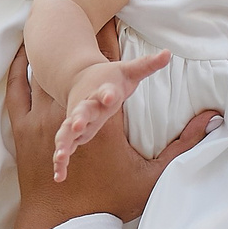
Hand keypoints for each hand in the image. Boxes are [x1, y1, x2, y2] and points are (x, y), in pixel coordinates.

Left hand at [6, 35, 217, 228]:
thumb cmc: (107, 203)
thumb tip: (211, 119)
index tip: (113, 18)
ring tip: (55, 29)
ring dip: (54, 54)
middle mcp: (70, 112)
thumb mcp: (151, 176)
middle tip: (88, 17)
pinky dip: (19, 71)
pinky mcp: (22, 129)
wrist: (60, 224)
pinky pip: (17, 91)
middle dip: (83, 41)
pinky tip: (22, 55)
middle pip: (75, 66)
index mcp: (103, 120)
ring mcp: (41, 119)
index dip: (111, 43)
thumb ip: (182, 145)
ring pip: (45, 74)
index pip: (109, 72)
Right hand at [52, 54, 169, 181]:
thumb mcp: (128, 71)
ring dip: (64, 143)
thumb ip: (147, 64)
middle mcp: (86, 107)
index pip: (104, 92)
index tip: (109, 95)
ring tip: (60, 156)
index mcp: (101, 91)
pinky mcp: (72, 133)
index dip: (106, 93)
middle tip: (75, 124)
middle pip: (81, 112)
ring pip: (67, 132)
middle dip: (78, 118)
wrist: (77, 78)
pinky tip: (59, 176)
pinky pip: (65, 147)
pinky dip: (61, 161)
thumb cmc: (109, 79)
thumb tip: (168, 53)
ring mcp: (76, 121)